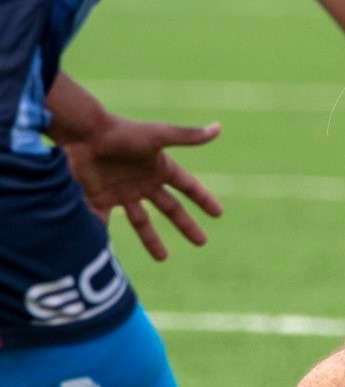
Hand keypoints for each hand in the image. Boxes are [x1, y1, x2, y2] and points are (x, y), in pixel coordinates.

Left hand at [63, 116, 222, 260]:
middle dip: (186, 225)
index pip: (188, 187)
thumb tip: (219, 128)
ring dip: (152, 240)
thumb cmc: (122, 133)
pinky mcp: (101, 200)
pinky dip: (106, 234)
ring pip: (141, 222)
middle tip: (201, 242)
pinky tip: (111, 251)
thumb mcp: (158, 136)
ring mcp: (123, 193)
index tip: (218, 213)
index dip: (203, 199)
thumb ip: (187, 136)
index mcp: (160, 168)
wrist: (84, 135)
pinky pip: (105, 222)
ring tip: (162, 258)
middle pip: (170, 208)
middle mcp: (144, 183)